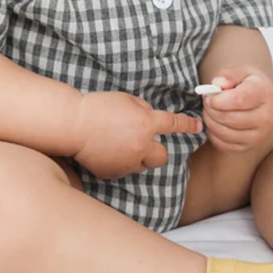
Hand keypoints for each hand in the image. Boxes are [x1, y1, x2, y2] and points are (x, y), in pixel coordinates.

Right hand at [72, 91, 203, 179]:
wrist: (74, 124)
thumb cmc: (99, 107)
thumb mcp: (127, 100)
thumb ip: (144, 110)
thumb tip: (150, 120)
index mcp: (145, 123)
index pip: (172, 124)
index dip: (187, 125)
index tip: (198, 127)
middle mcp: (140, 145)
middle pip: (162, 156)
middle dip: (157, 151)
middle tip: (144, 142)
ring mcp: (127, 162)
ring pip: (142, 165)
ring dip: (137, 156)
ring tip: (118, 144)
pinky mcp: (113, 173)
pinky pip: (124, 170)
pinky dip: (120, 162)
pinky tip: (106, 151)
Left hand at [201, 67, 272, 152]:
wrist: (259, 98)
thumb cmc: (246, 83)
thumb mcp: (239, 71)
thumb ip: (228, 75)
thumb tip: (219, 84)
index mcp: (266, 93)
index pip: (239, 100)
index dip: (218, 99)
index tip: (209, 95)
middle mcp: (268, 117)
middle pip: (231, 118)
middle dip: (211, 110)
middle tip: (207, 101)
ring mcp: (260, 135)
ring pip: (226, 133)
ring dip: (210, 122)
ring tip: (209, 110)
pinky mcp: (250, 146)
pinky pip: (224, 145)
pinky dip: (213, 134)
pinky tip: (214, 122)